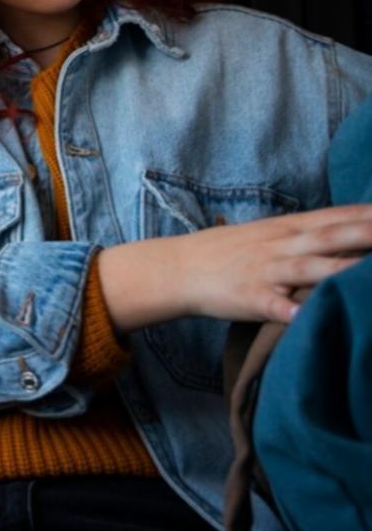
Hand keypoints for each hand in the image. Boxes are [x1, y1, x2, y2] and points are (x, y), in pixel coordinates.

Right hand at [96, 203, 371, 331]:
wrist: (178, 267)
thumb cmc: (230, 253)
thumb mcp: (270, 234)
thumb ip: (309, 233)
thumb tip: (352, 230)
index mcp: (288, 228)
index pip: (337, 216)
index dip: (369, 214)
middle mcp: (281, 245)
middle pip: (332, 236)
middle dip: (368, 234)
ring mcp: (266, 271)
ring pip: (309, 268)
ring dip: (342, 269)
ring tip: (368, 272)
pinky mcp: (249, 297)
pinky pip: (272, 304)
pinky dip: (288, 310)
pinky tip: (304, 315)